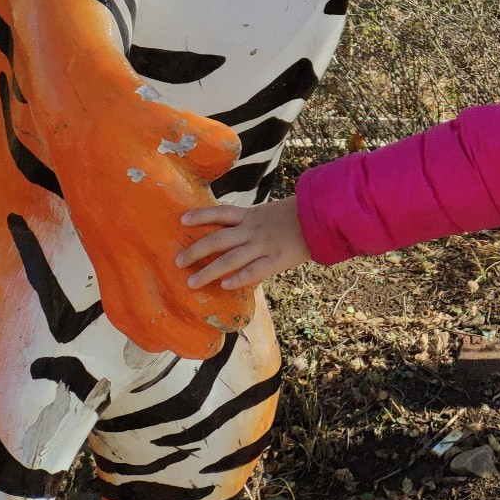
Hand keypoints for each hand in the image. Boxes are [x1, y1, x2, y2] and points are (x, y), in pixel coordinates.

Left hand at [178, 196, 311, 291]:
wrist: (322, 218)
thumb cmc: (296, 216)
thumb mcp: (269, 213)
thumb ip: (251, 222)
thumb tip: (232, 232)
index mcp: (251, 215)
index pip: (220, 213)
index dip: (200, 216)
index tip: (181, 220)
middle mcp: (252, 230)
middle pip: (218, 240)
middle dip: (195, 251)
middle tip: (178, 261)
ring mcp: (263, 245)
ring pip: (230, 259)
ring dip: (209, 271)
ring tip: (192, 282)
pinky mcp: (276, 260)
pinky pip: (254, 271)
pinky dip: (238, 278)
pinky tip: (225, 286)